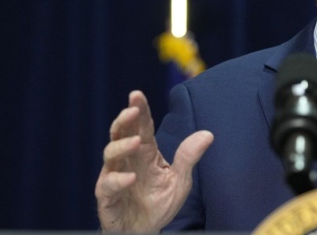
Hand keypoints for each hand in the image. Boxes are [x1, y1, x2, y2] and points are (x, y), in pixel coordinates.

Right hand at [95, 90, 213, 232]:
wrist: (145, 231)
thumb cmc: (159, 203)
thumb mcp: (180, 180)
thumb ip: (189, 157)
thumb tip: (208, 134)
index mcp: (145, 153)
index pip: (141, 127)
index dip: (139, 110)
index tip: (137, 94)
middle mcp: (127, 160)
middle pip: (121, 133)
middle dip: (124, 120)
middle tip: (132, 109)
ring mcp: (114, 176)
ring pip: (110, 154)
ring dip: (122, 146)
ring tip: (136, 142)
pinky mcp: (107, 197)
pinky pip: (108, 185)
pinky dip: (118, 179)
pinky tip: (131, 177)